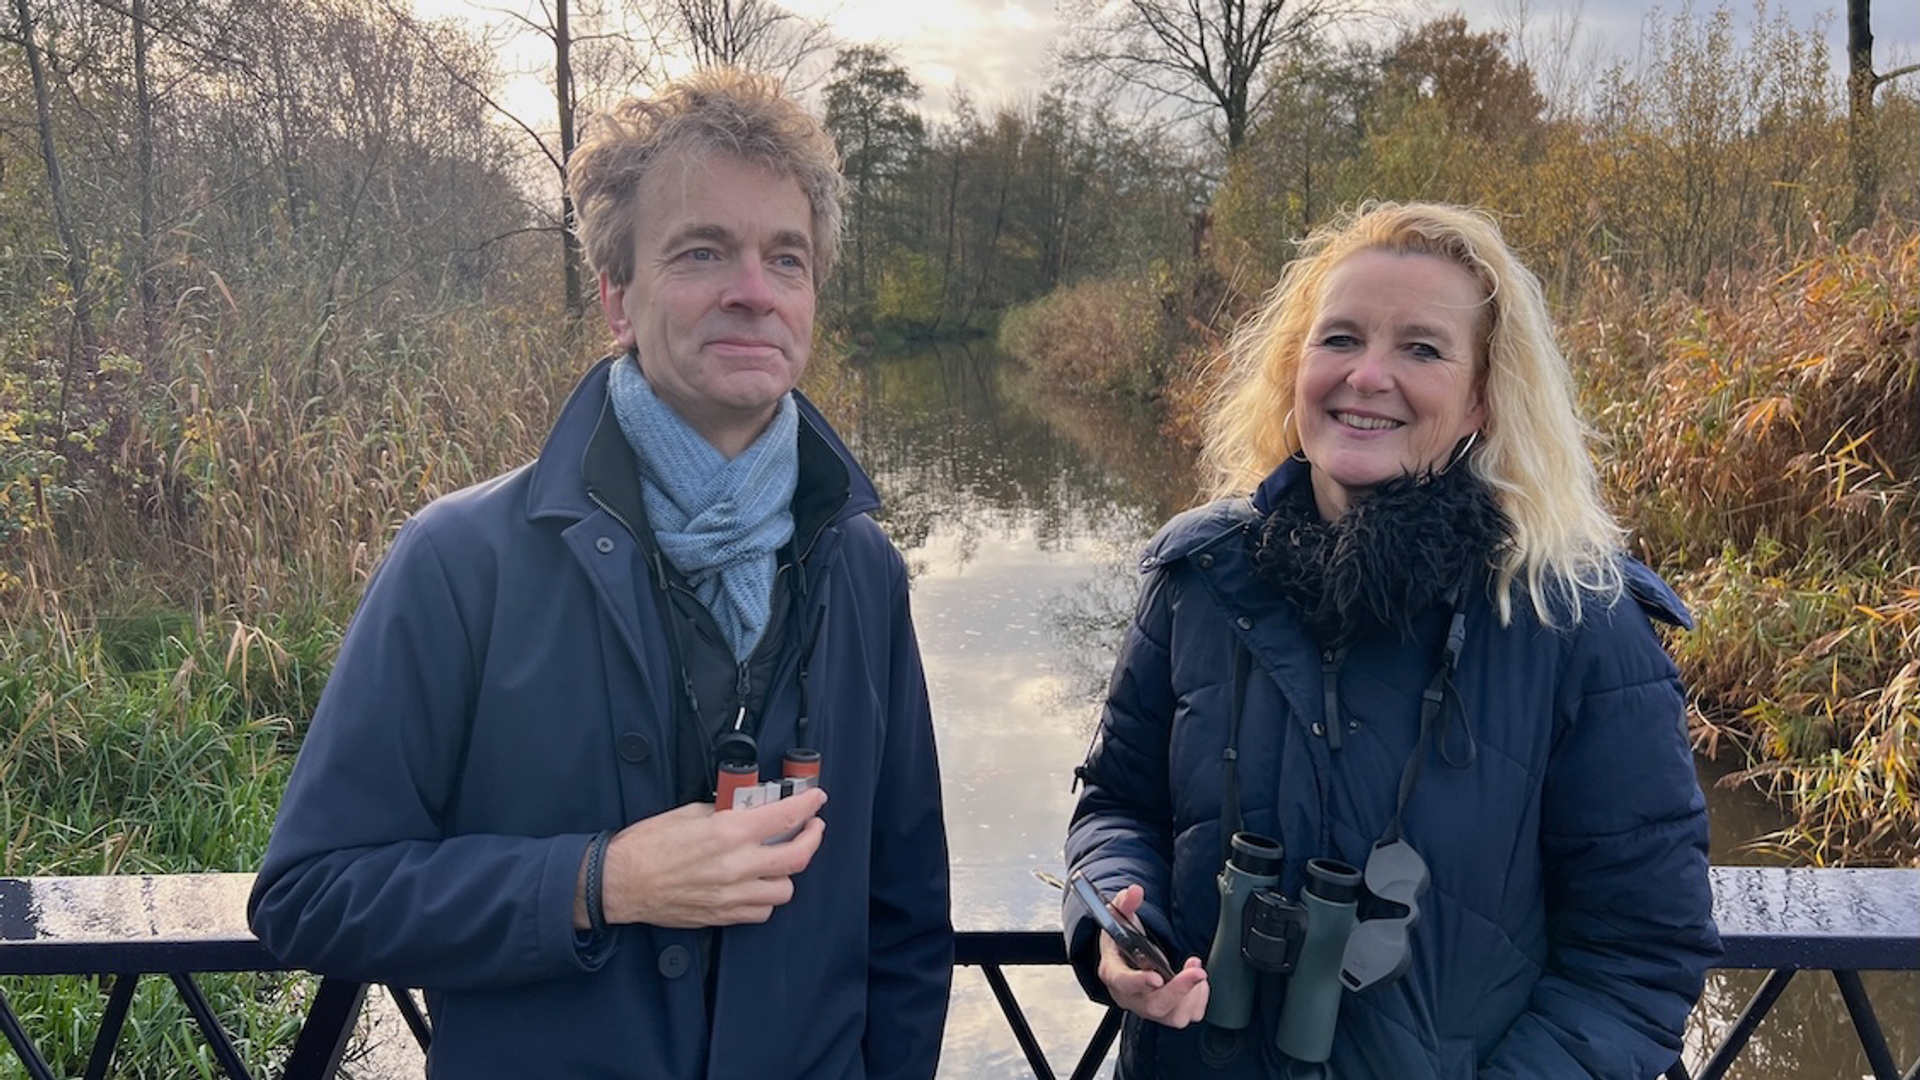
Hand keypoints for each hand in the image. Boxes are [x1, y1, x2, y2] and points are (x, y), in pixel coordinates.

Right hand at [595, 788, 827, 927]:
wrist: (620, 882)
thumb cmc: (646, 846)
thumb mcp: (688, 812)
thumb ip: (724, 812)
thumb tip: (745, 808)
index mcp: (728, 833)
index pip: (785, 817)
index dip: (809, 805)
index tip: (816, 799)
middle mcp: (736, 865)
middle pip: (798, 856)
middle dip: (813, 837)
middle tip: (812, 827)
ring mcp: (732, 894)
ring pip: (785, 889)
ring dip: (788, 873)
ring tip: (781, 860)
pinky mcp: (723, 915)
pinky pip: (762, 911)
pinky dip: (767, 898)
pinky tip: (759, 885)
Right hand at [1096, 883, 1208, 1027]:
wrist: (1128, 957)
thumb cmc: (1121, 941)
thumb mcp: (1119, 917)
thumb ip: (1126, 903)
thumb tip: (1134, 891)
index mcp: (1114, 973)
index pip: (1123, 983)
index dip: (1139, 982)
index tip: (1156, 976)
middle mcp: (1131, 996)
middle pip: (1154, 1005)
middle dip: (1178, 989)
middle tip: (1196, 970)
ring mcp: (1150, 1007)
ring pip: (1174, 1016)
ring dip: (1191, 994)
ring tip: (1195, 969)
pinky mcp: (1168, 1012)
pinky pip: (1188, 1015)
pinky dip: (1198, 1000)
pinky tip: (1197, 982)